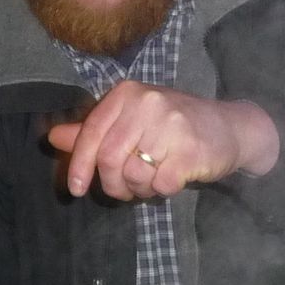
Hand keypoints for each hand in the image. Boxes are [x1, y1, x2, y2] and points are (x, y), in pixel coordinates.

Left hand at [46, 81, 279, 200]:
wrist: (232, 128)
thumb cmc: (176, 126)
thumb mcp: (132, 121)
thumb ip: (94, 130)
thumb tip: (52, 137)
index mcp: (127, 94)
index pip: (91, 133)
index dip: (79, 165)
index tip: (76, 189)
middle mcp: (147, 103)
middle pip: (108, 159)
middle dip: (113, 184)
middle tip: (125, 191)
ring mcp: (170, 125)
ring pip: (134, 175)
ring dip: (140, 189)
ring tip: (154, 179)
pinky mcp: (189, 150)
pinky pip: (160, 186)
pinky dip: (162, 191)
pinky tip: (172, 179)